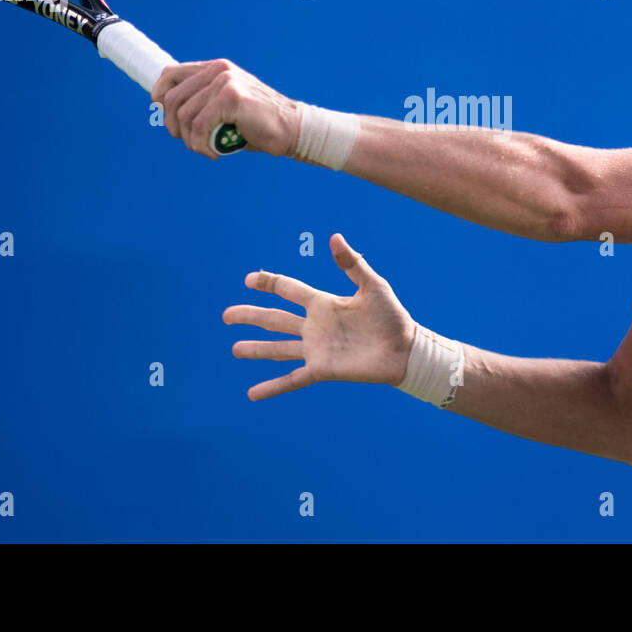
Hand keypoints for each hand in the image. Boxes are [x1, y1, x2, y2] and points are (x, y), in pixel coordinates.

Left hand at [151, 59, 299, 159]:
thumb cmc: (256, 123)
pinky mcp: (231, 98)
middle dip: (174, 127)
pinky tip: (213, 152)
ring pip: (184, 116)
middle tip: (190, 142)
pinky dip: (201, 145)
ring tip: (205, 148)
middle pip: (172, 99)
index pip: (171, 74)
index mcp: (216, 68)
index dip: (160, 97)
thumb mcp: (225, 106)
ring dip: (190, 140)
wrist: (291, 129)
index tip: (167, 118)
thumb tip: (167, 112)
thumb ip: (203, 101)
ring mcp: (225, 82)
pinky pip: (199, 126)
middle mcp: (219, 70)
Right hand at [226, 234, 417, 400]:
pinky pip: (291, 378)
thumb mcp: (373, 285)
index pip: (289, 289)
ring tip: (235, 349)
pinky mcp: (322, 369)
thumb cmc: (393, 316)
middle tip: (226, 315)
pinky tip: (252, 394)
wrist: (405, 349)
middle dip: (251, 315)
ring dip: (256, 348)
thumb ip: (352, 263)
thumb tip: (334, 237)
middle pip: (275, 318)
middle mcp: (315, 326)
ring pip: (278, 348)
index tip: (249, 279)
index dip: (269, 283)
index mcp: (324, 303)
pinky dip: (272, 386)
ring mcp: (316, 348)